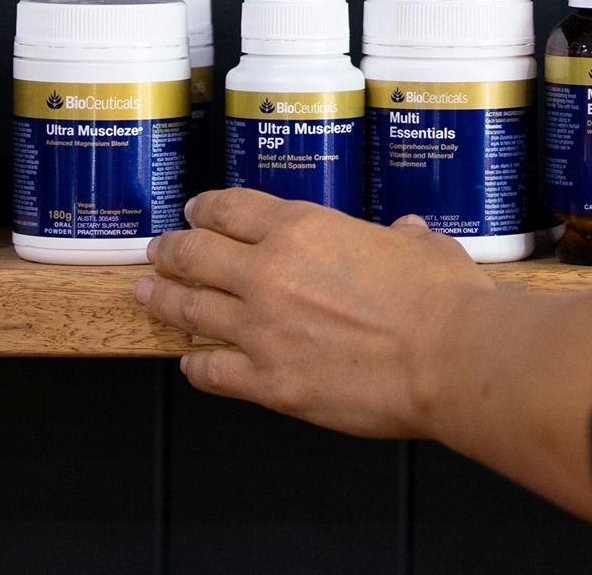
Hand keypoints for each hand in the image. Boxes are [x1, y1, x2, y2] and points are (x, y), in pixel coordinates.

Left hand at [138, 188, 487, 438]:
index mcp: (303, 228)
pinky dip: (195, 366)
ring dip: (164, 300)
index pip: (233, 210)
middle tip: (157, 252)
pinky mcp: (267, 382)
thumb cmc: (440, 297)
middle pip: (197, 255)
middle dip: (171, 251)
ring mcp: (262, 330)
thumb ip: (403, 236)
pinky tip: (189, 364)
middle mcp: (269, 273)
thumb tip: (407, 231)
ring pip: (191, 310)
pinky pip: (212, 371)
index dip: (205, 209)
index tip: (193, 211)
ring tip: (145, 295)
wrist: (445, 357)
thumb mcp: (421, 244)